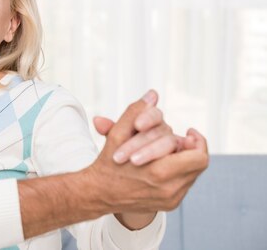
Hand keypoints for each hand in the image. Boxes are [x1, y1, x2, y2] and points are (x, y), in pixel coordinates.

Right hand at [85, 92, 208, 215]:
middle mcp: (168, 189)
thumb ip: (135, 112)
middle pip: (199, 165)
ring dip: (185, 160)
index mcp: (158, 171)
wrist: (99, 193)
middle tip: (183, 139)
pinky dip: (179, 172)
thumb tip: (152, 95)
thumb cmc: (108, 161)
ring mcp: (170, 199)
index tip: (189, 132)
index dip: (197, 141)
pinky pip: (185, 185)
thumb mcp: (117, 135)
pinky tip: (165, 163)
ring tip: (172, 150)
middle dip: (192, 149)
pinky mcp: (170, 204)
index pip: (198, 156)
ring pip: (193, 174)